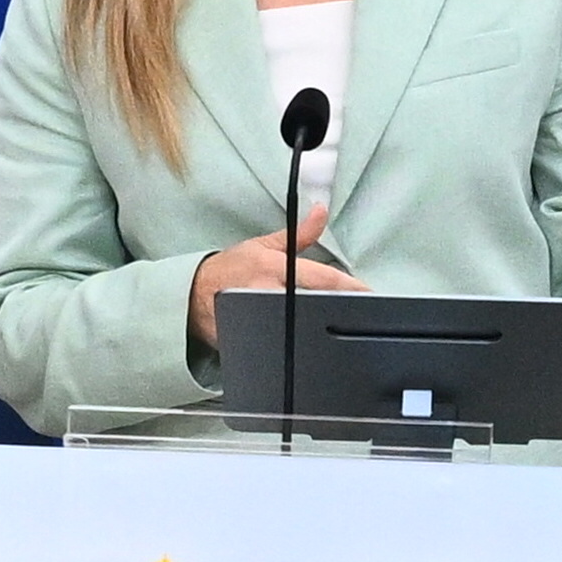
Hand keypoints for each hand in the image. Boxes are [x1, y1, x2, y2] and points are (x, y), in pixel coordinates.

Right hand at [184, 230, 355, 362]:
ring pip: (300, 328)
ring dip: (318, 330)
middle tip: (360, 316)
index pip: (321, 277)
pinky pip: (281, 345)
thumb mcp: (264, 246)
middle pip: (315, 305)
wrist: (193, 296)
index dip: (349, 286)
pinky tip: (308, 350)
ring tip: (335, 333)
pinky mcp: (252, 338)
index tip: (369, 292)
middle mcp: (270, 292)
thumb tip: (321, 212)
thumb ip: (299, 234)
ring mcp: (261, 318)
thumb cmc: (229, 269)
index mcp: (275, 267)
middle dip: (337, 310)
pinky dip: (295, 345)